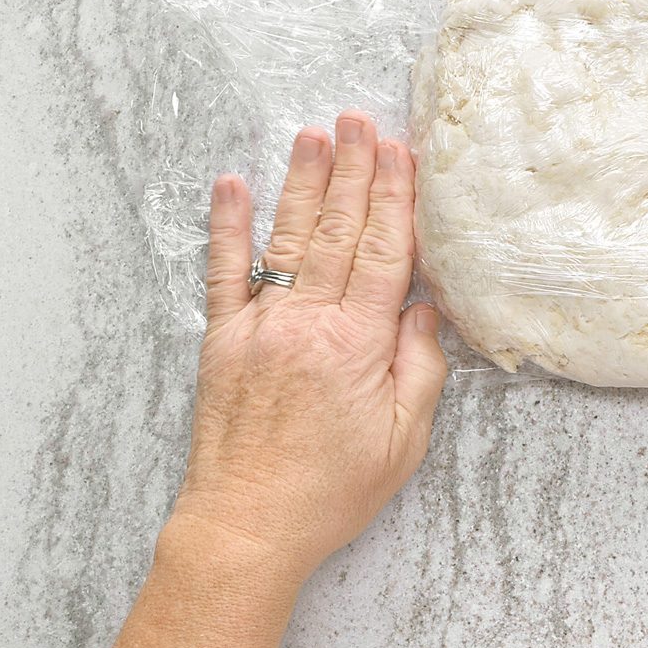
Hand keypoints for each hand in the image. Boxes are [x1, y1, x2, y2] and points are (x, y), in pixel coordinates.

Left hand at [173, 114, 448, 585]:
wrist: (246, 528)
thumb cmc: (329, 492)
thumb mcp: (402, 441)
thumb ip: (419, 370)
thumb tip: (426, 311)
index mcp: (357, 345)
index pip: (385, 254)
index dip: (395, 199)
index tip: (401, 153)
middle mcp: (307, 323)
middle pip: (339, 231)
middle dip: (353, 171)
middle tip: (359, 119)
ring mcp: (259, 326)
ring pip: (288, 238)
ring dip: (303, 183)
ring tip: (313, 135)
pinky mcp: (221, 341)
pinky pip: (224, 271)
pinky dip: (227, 226)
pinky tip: (232, 185)